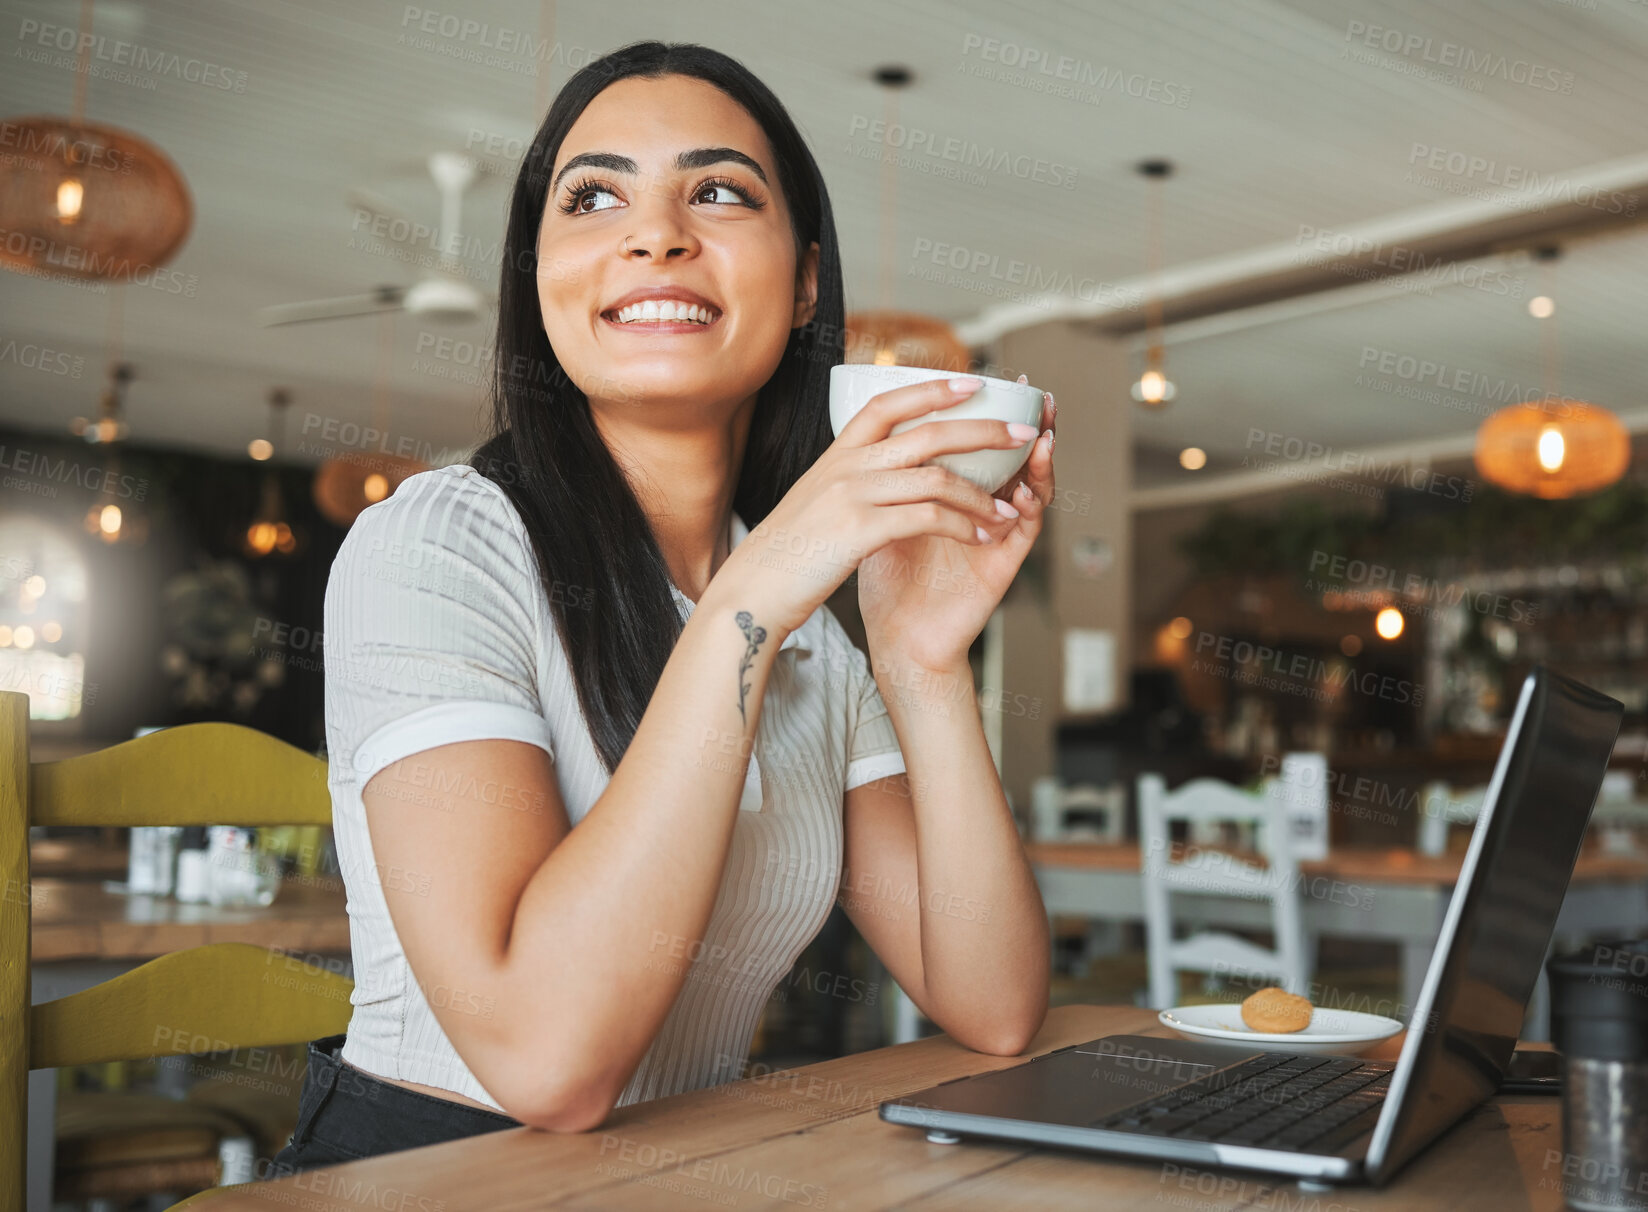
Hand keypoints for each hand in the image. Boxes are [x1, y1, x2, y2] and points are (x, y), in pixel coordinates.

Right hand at [710, 376, 1037, 640]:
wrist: (752, 591)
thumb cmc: (786, 554)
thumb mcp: (813, 500)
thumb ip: (845, 479)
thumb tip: (872, 470)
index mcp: (836, 455)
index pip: (888, 403)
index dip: (932, 388)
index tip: (972, 381)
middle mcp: (846, 466)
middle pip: (928, 433)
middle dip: (983, 430)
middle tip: (1020, 433)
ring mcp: (853, 495)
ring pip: (936, 478)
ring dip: (981, 495)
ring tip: (1007, 509)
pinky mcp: (860, 531)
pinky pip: (928, 518)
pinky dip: (962, 526)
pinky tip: (980, 536)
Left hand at [857, 377, 1054, 673]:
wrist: (896, 637)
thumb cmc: (888, 579)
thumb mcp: (885, 514)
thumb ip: (889, 476)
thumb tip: (868, 427)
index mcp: (956, 495)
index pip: (982, 446)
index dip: (992, 414)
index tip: (995, 380)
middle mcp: (982, 511)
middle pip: (1016, 460)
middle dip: (1029, 426)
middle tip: (1035, 396)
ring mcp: (996, 537)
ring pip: (1032, 491)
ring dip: (1040, 463)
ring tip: (1041, 436)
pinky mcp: (1002, 566)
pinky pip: (1025, 533)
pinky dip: (1028, 509)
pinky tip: (1022, 491)